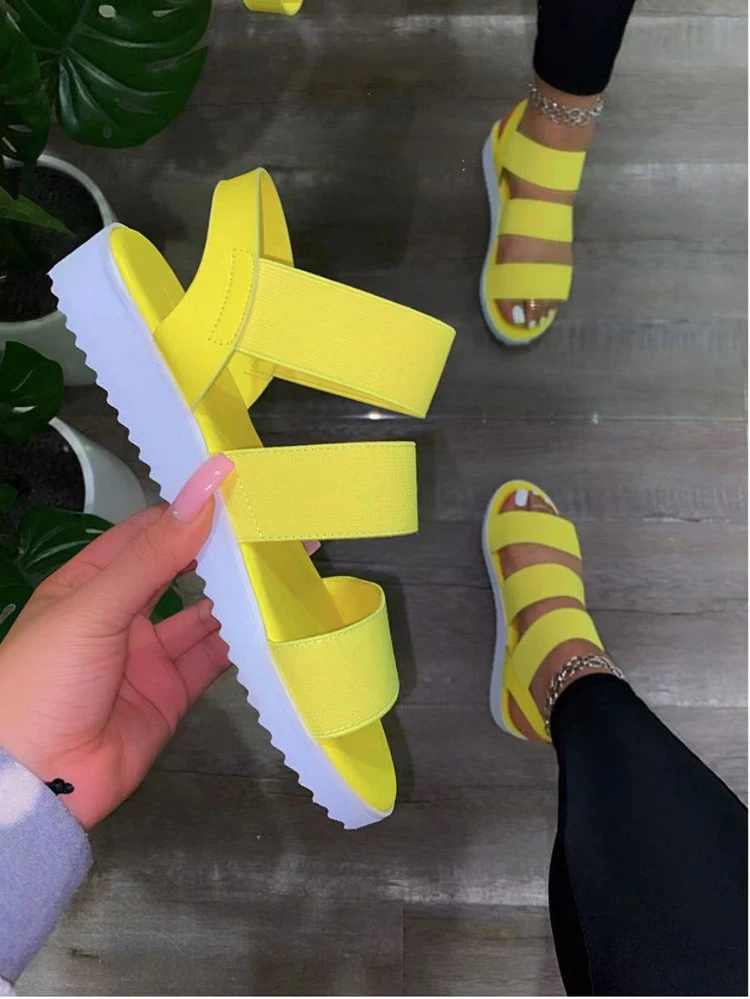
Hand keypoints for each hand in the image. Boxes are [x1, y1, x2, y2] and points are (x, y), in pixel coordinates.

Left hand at [0, 455, 235, 829]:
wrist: (36, 780)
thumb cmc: (46, 678)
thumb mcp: (93, 607)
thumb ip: (152, 556)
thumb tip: (203, 493)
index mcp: (91, 583)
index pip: (147, 534)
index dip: (188, 512)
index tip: (239, 491)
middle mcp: (121, 614)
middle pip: (178, 571)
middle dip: (219, 551)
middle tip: (272, 529)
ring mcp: (148, 656)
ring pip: (200, 615)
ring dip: (234, 596)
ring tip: (279, 571)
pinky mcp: (171, 695)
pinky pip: (210, 661)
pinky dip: (238, 644)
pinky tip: (267, 623)